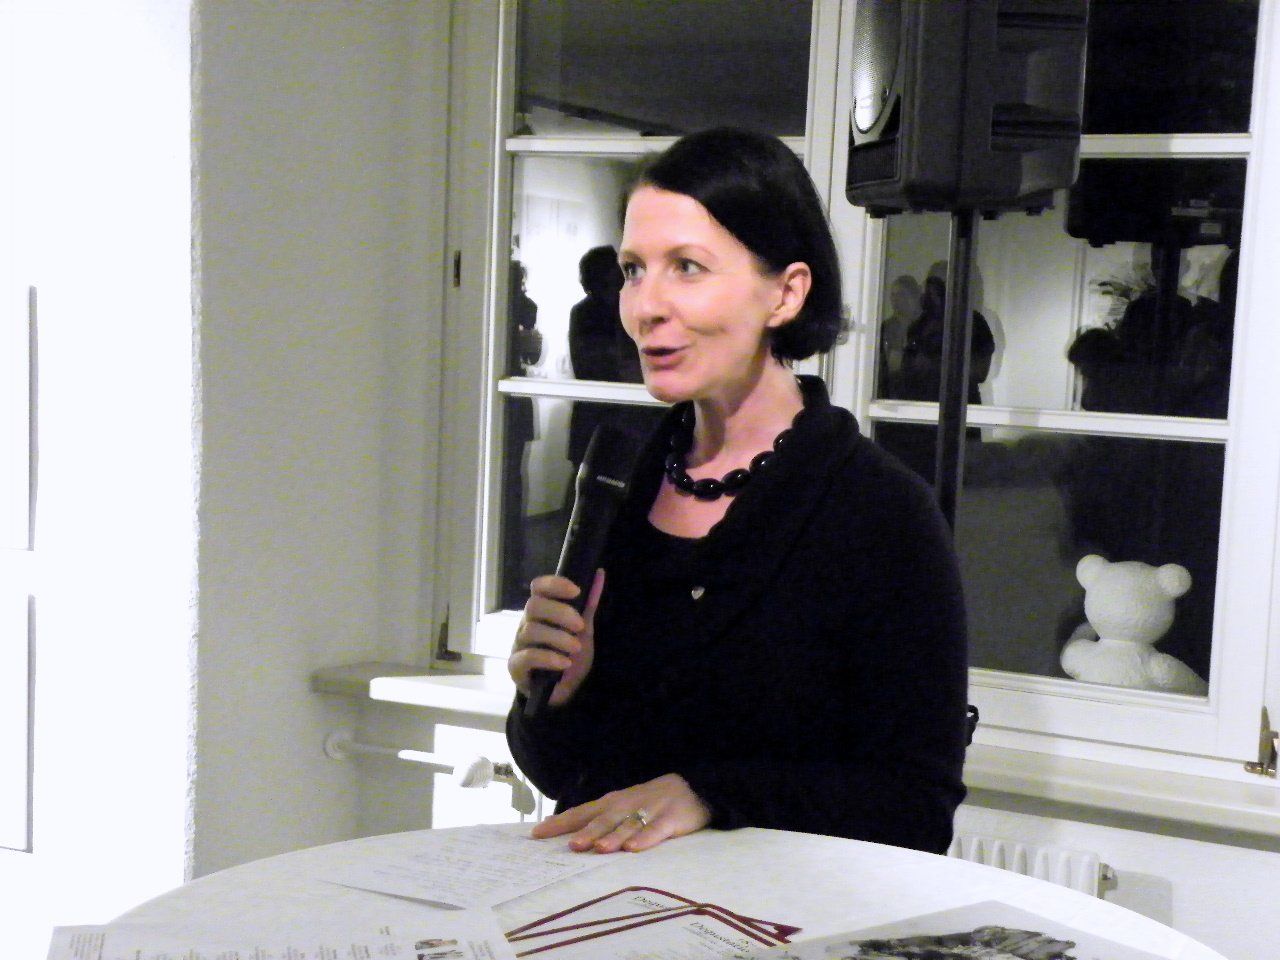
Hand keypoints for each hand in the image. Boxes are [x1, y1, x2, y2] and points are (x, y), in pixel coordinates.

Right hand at [508, 569, 603, 706]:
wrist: (563, 691)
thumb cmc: (570, 655)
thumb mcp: (584, 630)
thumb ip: (589, 604)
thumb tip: (599, 574)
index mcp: (541, 611)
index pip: (538, 587)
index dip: (555, 584)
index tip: (576, 591)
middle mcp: (526, 623)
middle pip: (533, 605)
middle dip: (560, 613)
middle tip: (580, 627)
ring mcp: (519, 644)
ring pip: (531, 630)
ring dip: (558, 638)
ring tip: (576, 648)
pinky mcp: (516, 666)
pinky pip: (527, 656)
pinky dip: (549, 657)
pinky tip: (564, 663)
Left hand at [531, 773, 711, 853]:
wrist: (694, 786)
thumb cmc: (651, 802)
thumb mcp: (624, 806)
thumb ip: (600, 820)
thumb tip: (569, 836)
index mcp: (612, 802)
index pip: (582, 812)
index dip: (561, 823)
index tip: (537, 834)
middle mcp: (627, 804)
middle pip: (604, 819)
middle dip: (587, 832)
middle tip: (571, 846)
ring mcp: (649, 810)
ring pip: (628, 825)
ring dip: (614, 836)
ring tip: (599, 849)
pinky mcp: (671, 819)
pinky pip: (656, 830)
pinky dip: (645, 839)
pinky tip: (634, 849)